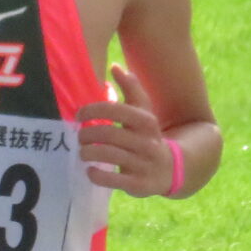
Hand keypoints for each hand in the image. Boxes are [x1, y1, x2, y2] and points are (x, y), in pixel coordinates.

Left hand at [75, 65, 173, 194]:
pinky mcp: (138, 184)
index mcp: (147, 122)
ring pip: (108, 155)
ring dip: (88, 152)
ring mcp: (143, 164)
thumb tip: (114, 66)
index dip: (94, 110)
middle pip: (109, 134)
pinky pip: (113, 179)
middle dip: (87, 134)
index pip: (118, 110)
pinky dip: (97, 175)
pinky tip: (90, 170)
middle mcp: (147, 142)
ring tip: (82, 152)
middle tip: (79, 137)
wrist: (170, 169)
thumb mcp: (144, 113)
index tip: (79, 115)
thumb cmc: (148, 136)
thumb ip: (131, 89)